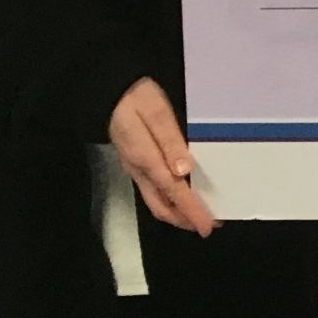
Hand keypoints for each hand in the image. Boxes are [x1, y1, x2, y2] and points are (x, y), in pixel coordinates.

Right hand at [108, 77, 216, 234]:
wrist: (107, 90)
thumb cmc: (136, 98)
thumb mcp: (156, 113)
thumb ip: (170, 141)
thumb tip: (184, 171)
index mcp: (146, 159)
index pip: (173, 193)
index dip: (192, 212)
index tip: (209, 226)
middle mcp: (139, 170)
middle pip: (162, 206)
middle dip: (185, 218)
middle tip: (211, 224)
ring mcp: (136, 167)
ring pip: (157, 200)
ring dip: (178, 211)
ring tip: (201, 213)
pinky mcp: (136, 162)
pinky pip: (154, 189)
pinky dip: (171, 198)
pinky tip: (185, 192)